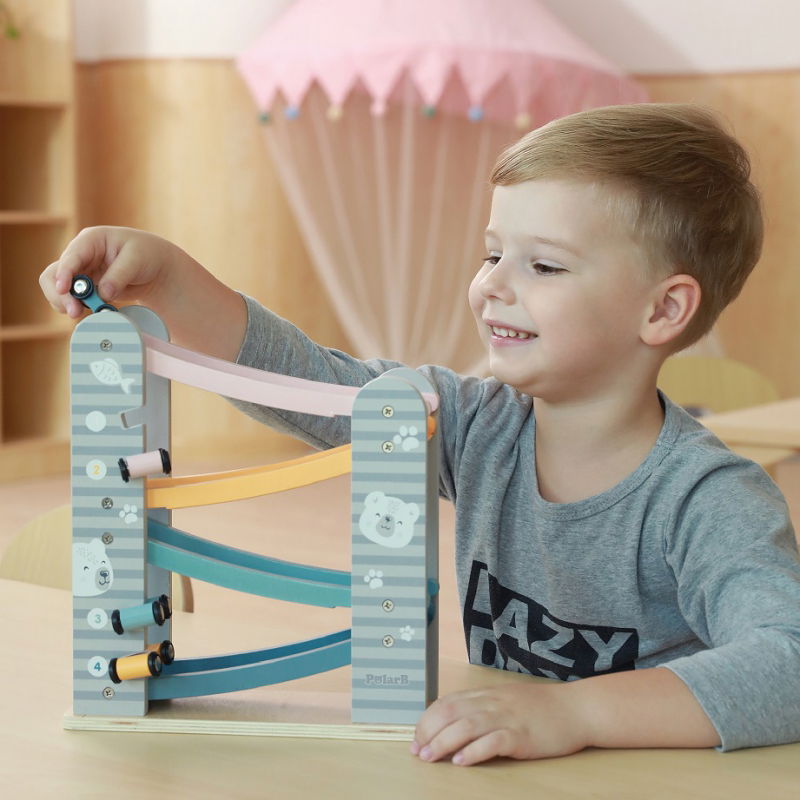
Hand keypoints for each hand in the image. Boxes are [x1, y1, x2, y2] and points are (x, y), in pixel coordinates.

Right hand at [39, 226, 182, 318]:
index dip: (64, 273)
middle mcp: (80, 255)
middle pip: (54, 275)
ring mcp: (81, 272)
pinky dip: (78, 308)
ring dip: (66, 304)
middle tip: (75, 312)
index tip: (63, 290)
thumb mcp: (136, 260)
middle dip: (60, 294)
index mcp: (91, 240)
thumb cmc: (147, 255)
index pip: (70, 257)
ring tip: (82, 314)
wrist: (156, 268)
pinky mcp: (85, 288)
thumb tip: (103, 294)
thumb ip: (119, 276)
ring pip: (58, 289)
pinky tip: (92, 312)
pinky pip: (72, 299)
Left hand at [411, 683, 589, 765]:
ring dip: (443, 742)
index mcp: (487, 694)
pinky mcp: (522, 736)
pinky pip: (493, 741)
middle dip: (429, 732)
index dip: (428, 720)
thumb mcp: (506, 700)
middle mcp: (493, 703)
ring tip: (430, 758)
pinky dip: (474, 751)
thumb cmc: (542, 708)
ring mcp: (507, 718)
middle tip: (418, 751)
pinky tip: (461, 761)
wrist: (577, 708)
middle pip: (451, 712)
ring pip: (466, 726)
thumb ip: (482, 707)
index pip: (447, 702)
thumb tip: (454, 722)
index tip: (417, 737)